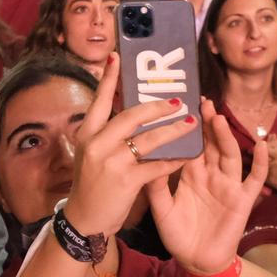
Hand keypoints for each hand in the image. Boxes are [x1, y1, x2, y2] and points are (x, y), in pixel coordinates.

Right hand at [60, 54, 201, 236]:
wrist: (85, 220)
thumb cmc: (91, 185)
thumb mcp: (91, 154)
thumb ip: (107, 133)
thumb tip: (131, 110)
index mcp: (87, 133)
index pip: (100, 100)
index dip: (110, 78)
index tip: (118, 56)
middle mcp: (97, 144)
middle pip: (131, 115)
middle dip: (158, 106)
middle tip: (178, 101)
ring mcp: (111, 162)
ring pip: (149, 138)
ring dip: (174, 129)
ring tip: (191, 123)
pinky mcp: (126, 181)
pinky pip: (157, 165)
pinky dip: (174, 160)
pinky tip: (187, 155)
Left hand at [144, 100, 269, 273]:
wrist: (196, 260)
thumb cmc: (178, 235)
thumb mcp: (161, 209)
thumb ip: (156, 186)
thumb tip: (146, 159)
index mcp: (190, 175)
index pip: (190, 145)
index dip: (188, 127)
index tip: (181, 106)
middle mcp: (210, 175)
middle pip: (211, 144)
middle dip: (207, 124)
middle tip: (202, 102)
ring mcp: (228, 185)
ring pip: (229, 155)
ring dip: (225, 137)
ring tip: (218, 119)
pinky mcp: (242, 199)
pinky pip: (254, 178)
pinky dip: (259, 162)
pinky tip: (260, 145)